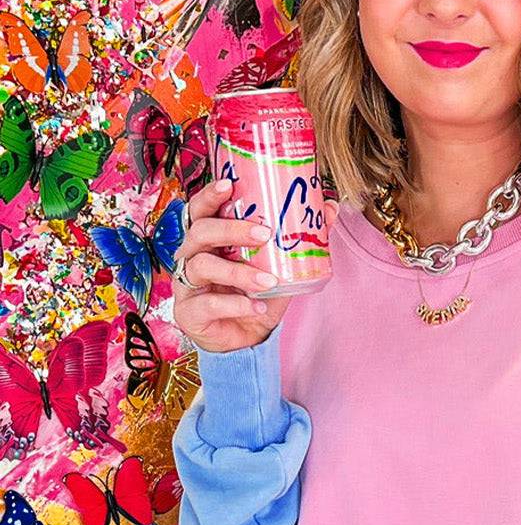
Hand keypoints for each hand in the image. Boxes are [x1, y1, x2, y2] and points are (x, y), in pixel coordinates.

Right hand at [172, 179, 337, 352]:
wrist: (248, 339)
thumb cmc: (257, 295)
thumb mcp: (281, 267)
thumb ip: (299, 240)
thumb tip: (330, 209)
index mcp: (209, 241)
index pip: (201, 211)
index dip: (209, 195)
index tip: (229, 184)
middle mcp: (192, 258)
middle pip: (200, 232)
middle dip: (231, 229)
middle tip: (264, 234)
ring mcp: (186, 286)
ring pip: (202, 266)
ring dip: (238, 272)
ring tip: (268, 281)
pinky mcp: (188, 313)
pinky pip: (207, 304)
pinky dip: (236, 304)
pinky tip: (257, 306)